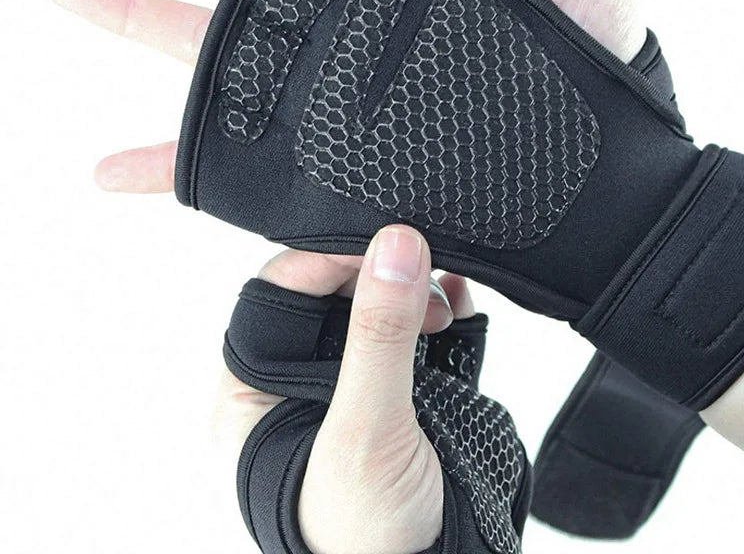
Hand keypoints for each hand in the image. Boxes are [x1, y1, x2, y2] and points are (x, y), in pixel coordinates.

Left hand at [215, 226, 476, 553]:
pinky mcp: (404, 389)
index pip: (283, 289)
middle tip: (420, 276)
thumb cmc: (365, 538)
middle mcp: (304, 377)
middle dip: (380, 271)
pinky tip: (459, 302)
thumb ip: (378, 338)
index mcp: (259, 388)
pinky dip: (442, 306)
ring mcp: (357, 382)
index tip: (384, 244)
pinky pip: (418, 329)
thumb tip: (396, 245)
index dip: (331, 259)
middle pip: (334, 289)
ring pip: (379, 303)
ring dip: (414, 287)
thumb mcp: (364, 431)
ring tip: (443, 301)